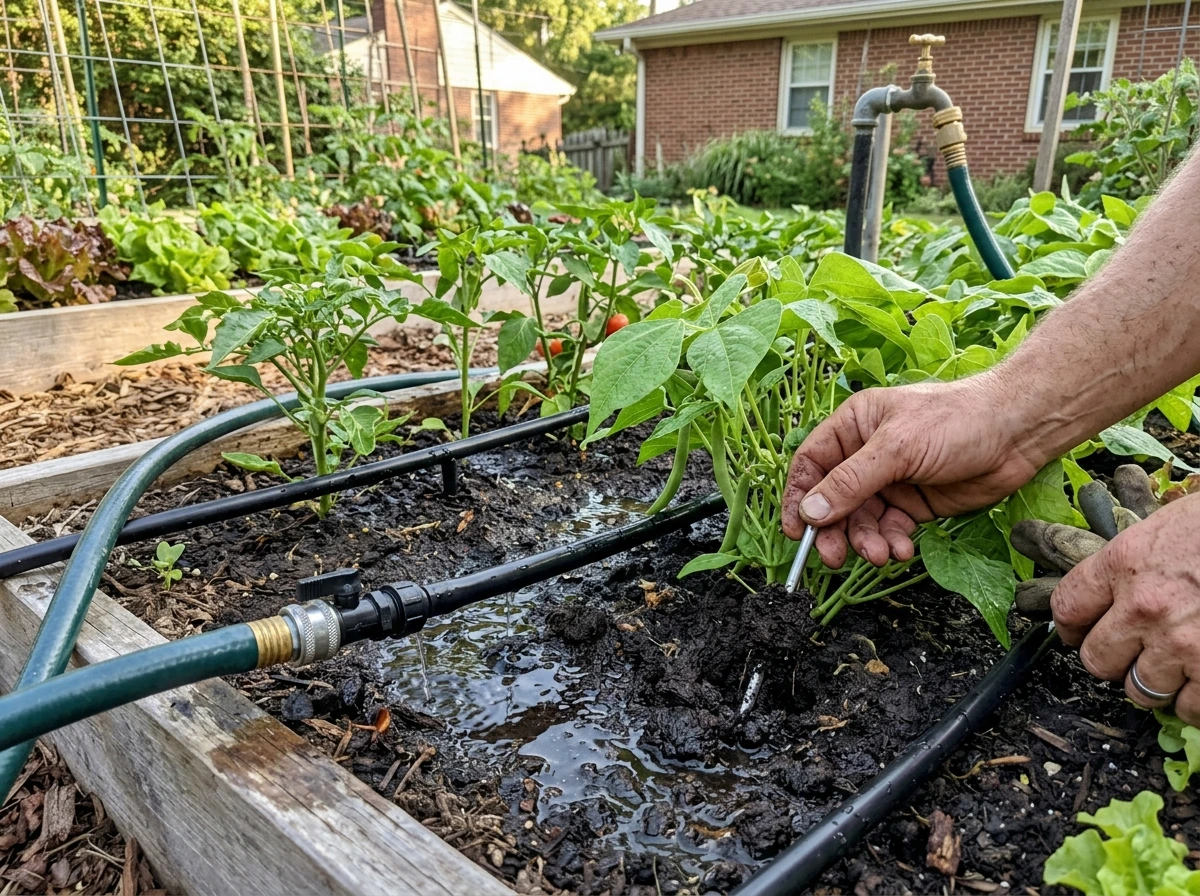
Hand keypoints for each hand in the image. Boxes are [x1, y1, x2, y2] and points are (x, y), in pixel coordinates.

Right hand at [783, 375, 1043, 567]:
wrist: (1017, 433)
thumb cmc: (956, 421)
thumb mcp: (896, 449)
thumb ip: (851, 482)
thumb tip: (809, 511)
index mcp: (854, 426)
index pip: (812, 464)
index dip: (799, 497)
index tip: (795, 532)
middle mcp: (867, 454)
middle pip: (833, 500)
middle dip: (833, 530)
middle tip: (833, 557)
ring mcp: (892, 481)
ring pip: (862, 520)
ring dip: (866, 541)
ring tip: (881, 555)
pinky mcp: (915, 504)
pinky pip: (890, 529)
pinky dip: (891, 543)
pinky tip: (901, 550)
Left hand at [1053, 491, 1199, 724]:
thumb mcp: (1169, 525)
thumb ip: (1136, 559)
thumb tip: (1118, 582)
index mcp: (1124, 564)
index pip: (1068, 607)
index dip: (1071, 627)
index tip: (1077, 633)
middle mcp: (1144, 607)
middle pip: (1097, 659)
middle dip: (1111, 660)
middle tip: (1130, 654)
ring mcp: (1181, 643)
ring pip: (1141, 690)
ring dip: (1154, 684)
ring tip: (1171, 668)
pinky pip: (1190, 708)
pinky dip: (1193, 703)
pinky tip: (1199, 684)